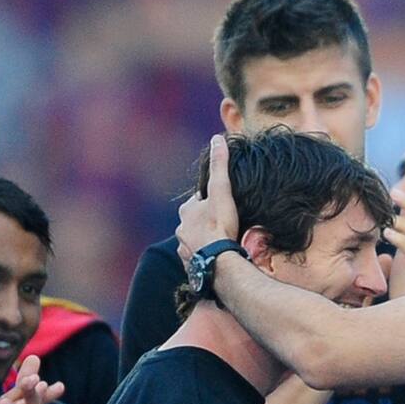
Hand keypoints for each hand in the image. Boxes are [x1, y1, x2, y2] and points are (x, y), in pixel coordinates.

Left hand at [176, 134, 239, 264]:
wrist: (217, 262)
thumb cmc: (220, 226)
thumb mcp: (222, 191)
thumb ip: (219, 165)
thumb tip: (217, 138)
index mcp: (187, 210)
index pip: (198, 200)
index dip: (211, 200)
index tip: (223, 204)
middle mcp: (181, 229)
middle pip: (195, 221)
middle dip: (206, 221)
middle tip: (223, 225)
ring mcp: (184, 248)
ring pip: (194, 240)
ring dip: (205, 240)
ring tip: (220, 243)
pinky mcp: (190, 265)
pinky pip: (197, 257)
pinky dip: (204, 256)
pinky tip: (215, 258)